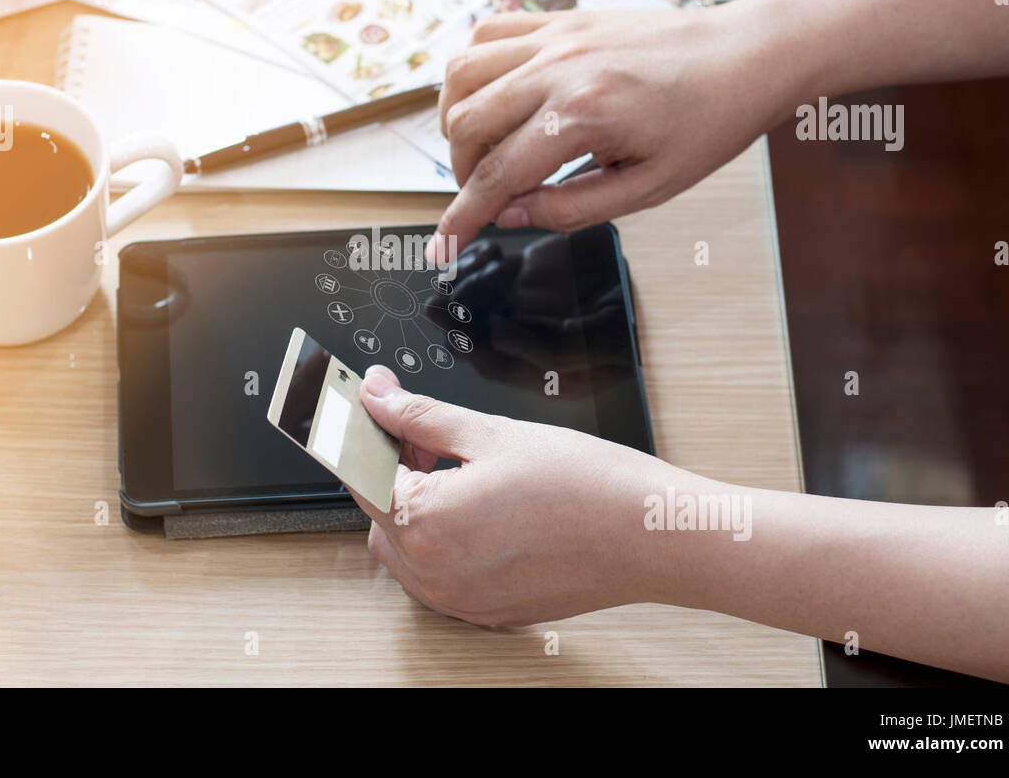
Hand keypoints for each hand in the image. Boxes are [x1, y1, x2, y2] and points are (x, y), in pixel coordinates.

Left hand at [352, 364, 668, 625]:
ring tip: (466, 474)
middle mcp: (433, 572)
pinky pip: (439, 575)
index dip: (367, 430)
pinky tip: (484, 511)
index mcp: (424, 521)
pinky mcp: (485, 611)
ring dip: (416, 508)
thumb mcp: (490, 433)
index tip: (375, 407)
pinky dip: (444, 542)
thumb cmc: (584, 484)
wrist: (648, 534)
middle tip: (433, 439)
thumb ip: (420, 416)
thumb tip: (377, 397)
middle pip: (379, 512)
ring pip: (405, 548)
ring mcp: (459, 599)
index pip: (360, 471)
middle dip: (394, 470)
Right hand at [432, 2, 797, 258]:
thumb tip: (510, 215)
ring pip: (461, 73)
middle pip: (466, 124)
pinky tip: (496, 97)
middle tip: (490, 196)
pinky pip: (487, 33)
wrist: (745, 55)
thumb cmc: (708, 123)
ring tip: (484, 147)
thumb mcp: (648, 189)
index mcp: (584, 115)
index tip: (444, 245)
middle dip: (463, 173)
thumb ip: (570, 207)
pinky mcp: (560, 20)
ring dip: (458, 118)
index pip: (497, 176)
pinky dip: (474, 70)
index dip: (463, 218)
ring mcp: (556, 37)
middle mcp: (559, 68)